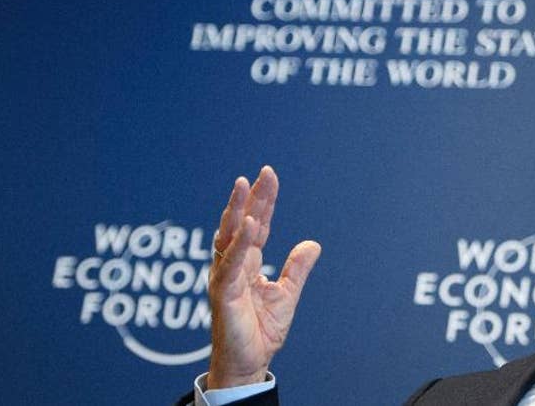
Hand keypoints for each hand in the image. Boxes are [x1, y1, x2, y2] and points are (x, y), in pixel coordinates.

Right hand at [207, 166, 321, 387]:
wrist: (250, 362)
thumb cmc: (261, 330)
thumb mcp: (287, 294)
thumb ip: (297, 268)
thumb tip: (312, 243)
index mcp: (247, 263)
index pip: (256, 224)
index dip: (263, 201)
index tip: (269, 176)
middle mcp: (233, 265)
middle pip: (240, 223)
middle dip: (250, 197)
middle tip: (261, 173)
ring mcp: (225, 277)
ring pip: (228, 237)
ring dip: (236, 210)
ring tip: (244, 186)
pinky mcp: (222, 293)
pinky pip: (230, 264)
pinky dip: (238, 244)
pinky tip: (248, 224)